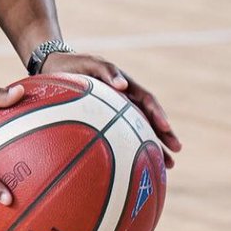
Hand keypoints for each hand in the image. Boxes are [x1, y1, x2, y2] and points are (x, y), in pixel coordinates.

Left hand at [41, 52, 181, 168]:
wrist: (54, 69)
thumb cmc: (73, 66)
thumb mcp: (89, 63)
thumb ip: (107, 71)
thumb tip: (124, 85)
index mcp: (125, 86)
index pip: (146, 100)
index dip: (158, 113)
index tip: (165, 127)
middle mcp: (124, 100)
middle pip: (149, 119)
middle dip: (165, 134)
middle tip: (176, 151)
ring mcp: (116, 112)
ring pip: (139, 130)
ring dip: (154, 145)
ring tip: (168, 165)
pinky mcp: (105, 121)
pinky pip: (120, 136)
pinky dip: (131, 150)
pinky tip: (134, 167)